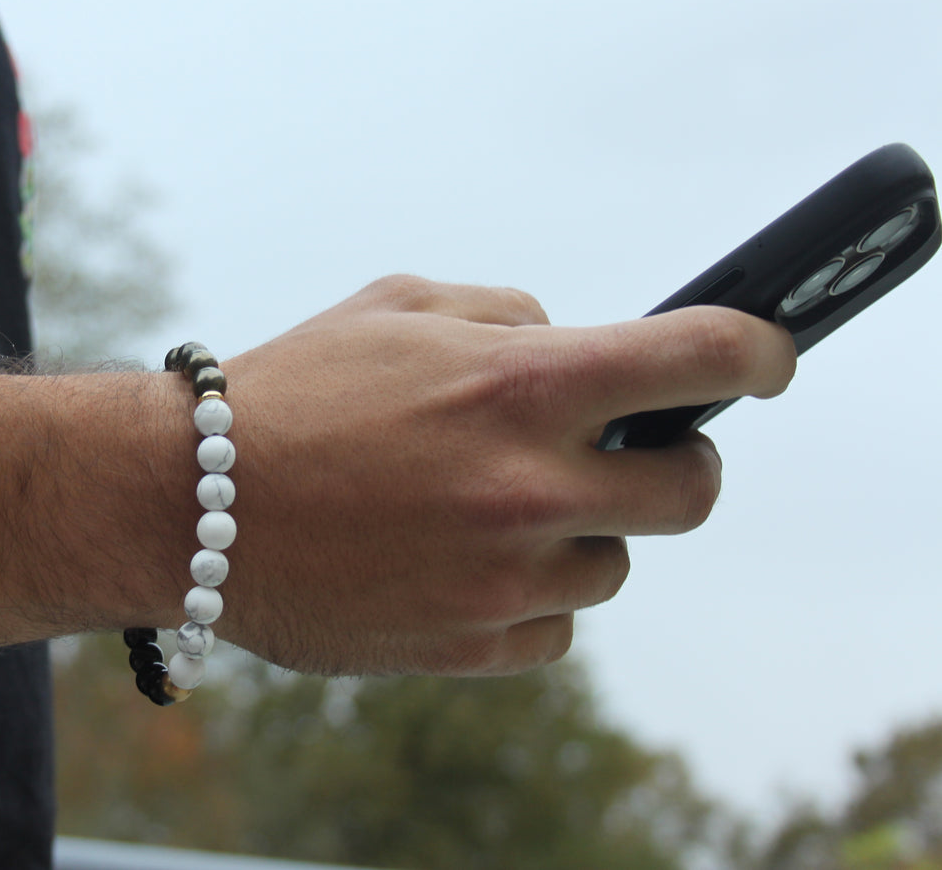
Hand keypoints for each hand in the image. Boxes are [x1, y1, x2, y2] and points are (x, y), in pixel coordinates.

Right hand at [213, 276, 795, 676]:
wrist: (185, 504)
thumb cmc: (289, 391)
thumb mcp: (399, 306)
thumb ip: (511, 317)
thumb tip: (582, 348)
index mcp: (523, 384)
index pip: (703, 359)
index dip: (760, 353)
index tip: (766, 360)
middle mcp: (531, 487)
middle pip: (695, 488)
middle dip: (674, 462)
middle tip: (629, 452)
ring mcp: (504, 578)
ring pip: (617, 565)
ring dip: (579, 533)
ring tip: (491, 509)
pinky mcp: (469, 646)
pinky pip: (553, 626)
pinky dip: (527, 594)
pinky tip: (459, 562)